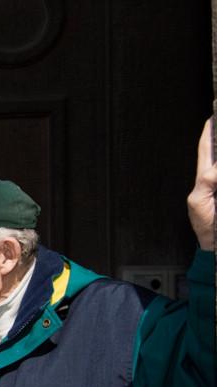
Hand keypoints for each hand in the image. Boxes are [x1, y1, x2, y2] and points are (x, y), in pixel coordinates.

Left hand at [186, 118, 216, 249]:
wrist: (215, 242)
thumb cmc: (205, 223)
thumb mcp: (198, 201)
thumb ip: (207, 182)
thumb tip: (216, 169)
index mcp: (205, 176)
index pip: (207, 148)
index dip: (209, 132)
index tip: (213, 117)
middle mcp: (216, 175)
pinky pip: (216, 172)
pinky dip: (216, 166)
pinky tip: (216, 172)